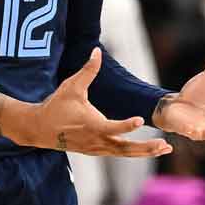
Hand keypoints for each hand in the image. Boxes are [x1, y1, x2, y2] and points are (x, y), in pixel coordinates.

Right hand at [21, 49, 170, 156]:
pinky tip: (150, 150)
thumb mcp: (71, 86)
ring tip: (165, 148)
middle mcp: (96, 140)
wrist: (39, 129)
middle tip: (165, 145)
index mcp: (92, 125)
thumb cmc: (56, 105)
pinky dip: (134, 152)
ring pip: (124, 154)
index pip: (112, 128)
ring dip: (145, 152)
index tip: (140, 120)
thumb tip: (97, 50)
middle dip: (146, 148)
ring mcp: (97, 148)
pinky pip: (119, 154)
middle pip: (125, 148)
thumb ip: (88, 70)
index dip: (126, 125)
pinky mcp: (96, 151)